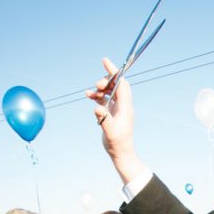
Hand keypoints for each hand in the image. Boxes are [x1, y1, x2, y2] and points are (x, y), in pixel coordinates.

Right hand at [87, 57, 143, 182]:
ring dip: (99, 89)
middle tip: (96, 87)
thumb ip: (104, 119)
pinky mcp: (111, 113)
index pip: (121, 83)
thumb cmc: (117, 143)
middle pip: (116, 85)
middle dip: (106, 81)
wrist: (120, 153)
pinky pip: (104, 99)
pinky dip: (96, 96)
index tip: (105, 61)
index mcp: (125, 106)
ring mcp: (117, 108)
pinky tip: (88, 96)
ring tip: (89, 93)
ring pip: (109, 91)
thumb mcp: (110, 132)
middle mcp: (123, 105)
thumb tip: (97, 107)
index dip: (114, 71)